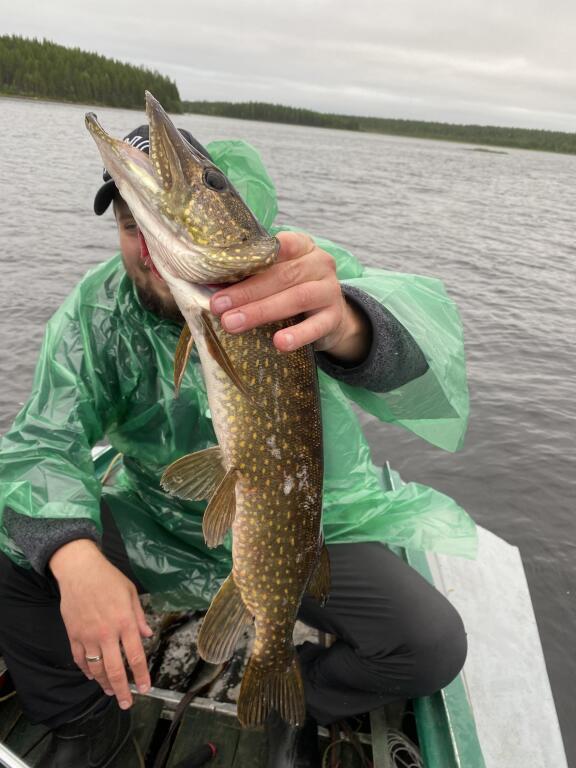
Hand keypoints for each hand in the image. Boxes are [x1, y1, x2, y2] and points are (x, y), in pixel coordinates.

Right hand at [50, 540, 152, 709]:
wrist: (79, 570)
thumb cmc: (108, 578)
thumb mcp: (131, 593)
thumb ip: (139, 616)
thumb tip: (146, 635)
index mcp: (124, 622)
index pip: (135, 656)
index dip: (142, 675)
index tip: (146, 688)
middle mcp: (107, 633)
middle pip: (115, 670)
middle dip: (122, 690)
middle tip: (127, 703)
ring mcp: (88, 636)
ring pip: (96, 669)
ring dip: (104, 684)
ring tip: (111, 692)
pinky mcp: (73, 635)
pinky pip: (80, 659)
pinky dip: (86, 671)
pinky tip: (92, 676)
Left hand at [210, 231, 370, 362]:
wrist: (331, 317)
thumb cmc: (293, 291)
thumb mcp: (278, 278)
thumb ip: (253, 277)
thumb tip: (211, 287)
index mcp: (302, 246)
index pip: (282, 244)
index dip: (257, 254)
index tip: (229, 265)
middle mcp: (319, 264)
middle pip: (282, 275)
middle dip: (247, 291)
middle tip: (217, 306)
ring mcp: (329, 290)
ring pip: (296, 298)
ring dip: (261, 311)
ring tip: (233, 324)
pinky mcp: (334, 317)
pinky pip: (316, 327)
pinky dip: (297, 335)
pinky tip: (279, 343)